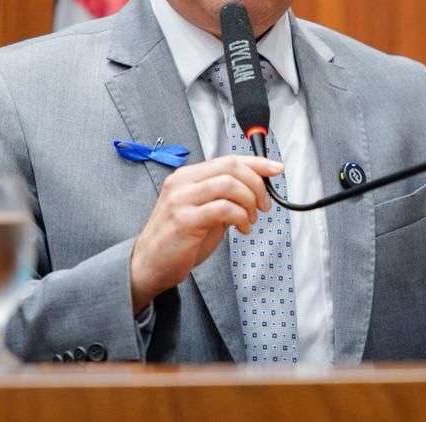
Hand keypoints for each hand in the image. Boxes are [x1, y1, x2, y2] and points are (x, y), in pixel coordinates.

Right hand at [129, 154, 283, 312]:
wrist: (149, 265)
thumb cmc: (178, 240)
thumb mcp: (204, 212)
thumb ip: (225, 198)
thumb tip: (255, 189)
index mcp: (188, 177)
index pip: (228, 160)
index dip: (257, 162)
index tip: (275, 169)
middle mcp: (183, 183)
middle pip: (231, 168)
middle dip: (256, 184)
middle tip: (264, 205)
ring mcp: (181, 200)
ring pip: (229, 185)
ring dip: (249, 202)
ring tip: (250, 220)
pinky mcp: (184, 220)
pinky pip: (223, 209)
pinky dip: (240, 217)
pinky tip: (242, 228)